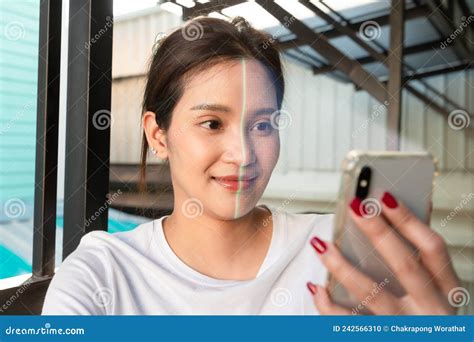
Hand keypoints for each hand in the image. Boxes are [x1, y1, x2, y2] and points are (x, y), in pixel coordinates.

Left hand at [307, 191, 459, 314]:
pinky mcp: (381, 338)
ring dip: (343, 266)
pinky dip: (329, 306)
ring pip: (372, 293)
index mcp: (446, 289)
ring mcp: (405, 326)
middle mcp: (431, 308)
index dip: (409, 221)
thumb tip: (377, 220)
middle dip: (378, 233)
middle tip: (355, 207)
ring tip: (321, 245)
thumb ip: (413, 260)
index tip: (384, 196)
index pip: (433, 248)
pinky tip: (317, 287)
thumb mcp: (430, 289)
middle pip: (404, 266)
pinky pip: (350, 322)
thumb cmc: (421, 312)